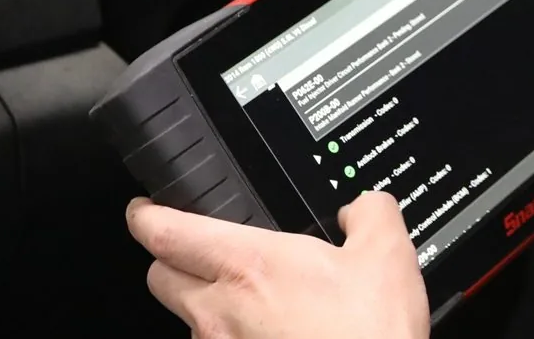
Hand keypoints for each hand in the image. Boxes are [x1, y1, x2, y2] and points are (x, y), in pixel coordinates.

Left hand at [126, 191, 428, 338]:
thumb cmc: (367, 336)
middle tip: (198, 253)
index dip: (147, 214)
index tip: (147, 208)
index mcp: (247, 265)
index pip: (164, 232)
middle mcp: (219, 314)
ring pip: (188, 322)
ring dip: (208, 309)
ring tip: (253, 306)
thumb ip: (369, 214)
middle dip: (171, 260)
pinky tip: (272, 337)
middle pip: (159, 277)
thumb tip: (363, 209)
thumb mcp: (387, 257)